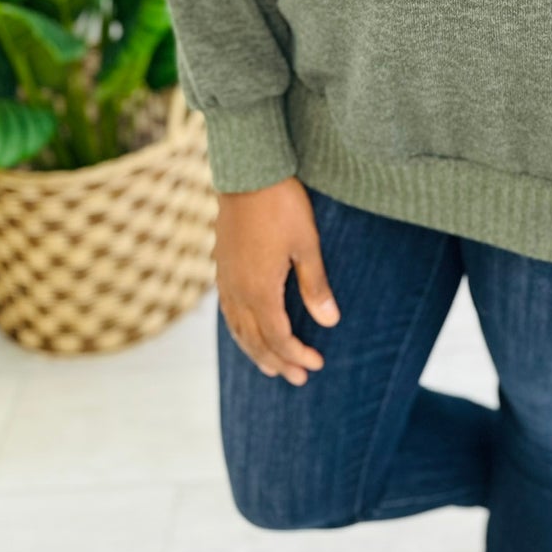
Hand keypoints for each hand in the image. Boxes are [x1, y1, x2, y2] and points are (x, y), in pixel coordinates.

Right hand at [215, 178, 339, 384]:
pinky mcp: (221, 266)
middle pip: (256, 340)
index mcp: (260, 290)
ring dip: (255, 351)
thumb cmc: (281, 205)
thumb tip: (330, 322)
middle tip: (298, 378)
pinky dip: (239, 330)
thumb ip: (315, 286)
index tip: (316, 364)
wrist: (248, 172)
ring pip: (238, 329)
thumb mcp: (306, 244)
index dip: (296, 355)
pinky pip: (228, 311)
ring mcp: (226, 279)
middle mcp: (238, 291)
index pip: (278, 337)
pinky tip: (247, 330)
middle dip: (277, 362)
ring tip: (271, 367)